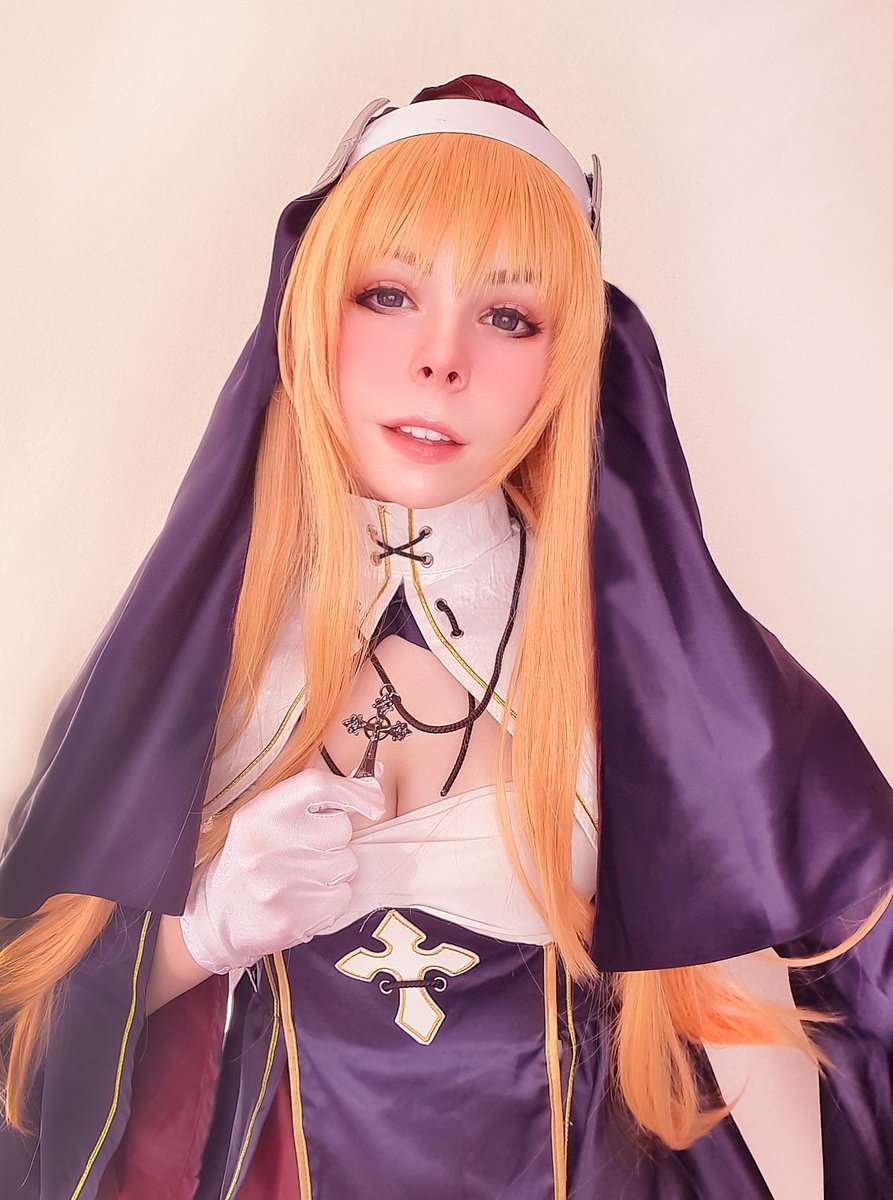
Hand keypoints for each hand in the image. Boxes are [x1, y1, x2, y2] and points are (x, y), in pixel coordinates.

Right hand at [180, 766, 385, 972]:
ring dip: (334, 872)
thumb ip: (311, 799)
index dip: (353, 790)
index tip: (372, 801)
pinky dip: (332, 900)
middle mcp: (267, 846)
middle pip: (340, 828)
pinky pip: (343, 897)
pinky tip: (305, 901)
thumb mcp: (265, 820)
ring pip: (347, 864)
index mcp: (258, 815)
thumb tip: (374, 781)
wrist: (216, 919)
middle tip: (304, 852)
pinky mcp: (294, 919)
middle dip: (334, 840)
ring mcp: (280, 886)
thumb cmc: (251, 861)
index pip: (317, 786)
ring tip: (301, 879)